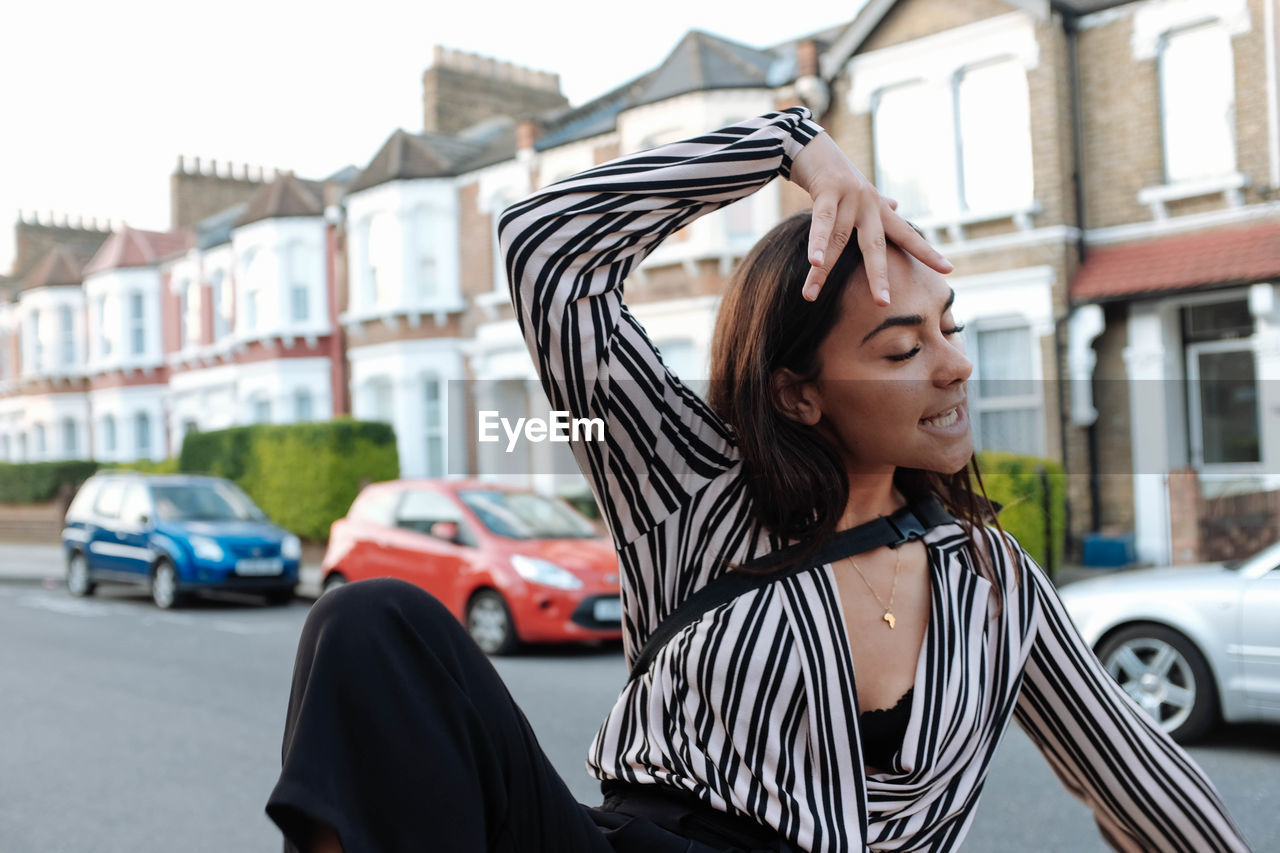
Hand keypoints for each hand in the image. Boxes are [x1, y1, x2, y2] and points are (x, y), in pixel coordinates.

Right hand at [789, 132, 951, 305]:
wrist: (813, 145)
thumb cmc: (835, 173)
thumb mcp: (860, 190)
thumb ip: (879, 203)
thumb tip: (896, 206)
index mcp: (878, 209)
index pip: (906, 235)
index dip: (926, 252)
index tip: (949, 270)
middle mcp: (868, 204)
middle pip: (875, 247)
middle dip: (878, 276)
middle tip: (883, 304)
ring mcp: (850, 197)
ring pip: (838, 241)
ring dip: (822, 271)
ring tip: (811, 296)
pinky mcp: (828, 190)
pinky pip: (822, 222)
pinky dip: (817, 243)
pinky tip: (813, 262)